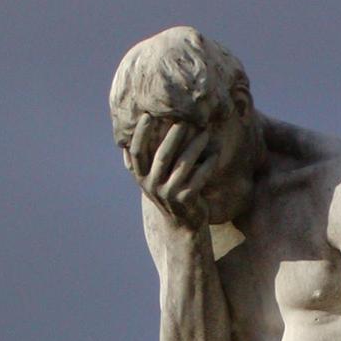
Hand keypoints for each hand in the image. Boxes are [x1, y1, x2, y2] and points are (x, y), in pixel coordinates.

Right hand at [124, 113, 216, 230]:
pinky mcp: (187, 200)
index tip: (147, 115)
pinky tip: (215, 153)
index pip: (137, 153)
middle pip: (162, 156)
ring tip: (205, 132)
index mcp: (141, 177)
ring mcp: (170, 194)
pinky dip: (208, 164)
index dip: (140, 134)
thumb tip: (124, 135)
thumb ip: (139, 161)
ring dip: (195, 146)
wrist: (182, 225)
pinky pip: (199, 177)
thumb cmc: (166, 193)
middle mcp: (153, 186)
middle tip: (184, 119)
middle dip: (173, 135)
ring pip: (183, 165)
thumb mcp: (149, 179)